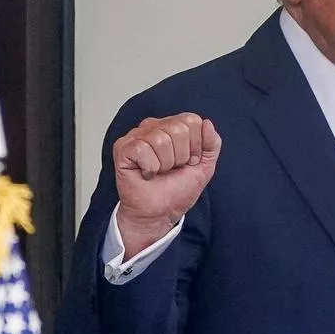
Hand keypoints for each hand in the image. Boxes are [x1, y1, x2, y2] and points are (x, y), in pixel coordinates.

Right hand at [112, 113, 221, 257]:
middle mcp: (153, 127)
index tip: (188, 162)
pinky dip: (149, 167)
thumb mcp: (204, 166)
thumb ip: (212, 144)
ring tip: (159, 172)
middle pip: (178, 128)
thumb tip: (207, 123)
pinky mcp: (122, 148)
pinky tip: (146, 173)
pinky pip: (142, 149)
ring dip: (165, 164)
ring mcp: (136, 136)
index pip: (191, 120)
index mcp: (172, 126)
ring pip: (160, 139)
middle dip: (181, 156)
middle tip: (172, 169)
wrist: (159, 213)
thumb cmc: (176, 191)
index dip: (195, 146)